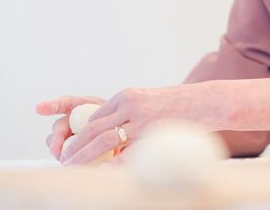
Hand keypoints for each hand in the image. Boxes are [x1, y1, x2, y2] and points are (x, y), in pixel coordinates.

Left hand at [43, 84, 216, 164]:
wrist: (206, 102)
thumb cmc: (180, 106)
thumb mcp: (150, 102)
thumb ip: (131, 115)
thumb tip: (114, 134)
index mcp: (127, 96)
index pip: (94, 116)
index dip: (79, 134)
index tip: (70, 147)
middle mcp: (130, 104)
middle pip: (92, 128)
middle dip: (74, 146)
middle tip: (63, 160)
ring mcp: (140, 118)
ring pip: (102, 140)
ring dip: (83, 156)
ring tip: (72, 167)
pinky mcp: (151, 132)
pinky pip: (125, 153)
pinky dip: (110, 165)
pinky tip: (100, 172)